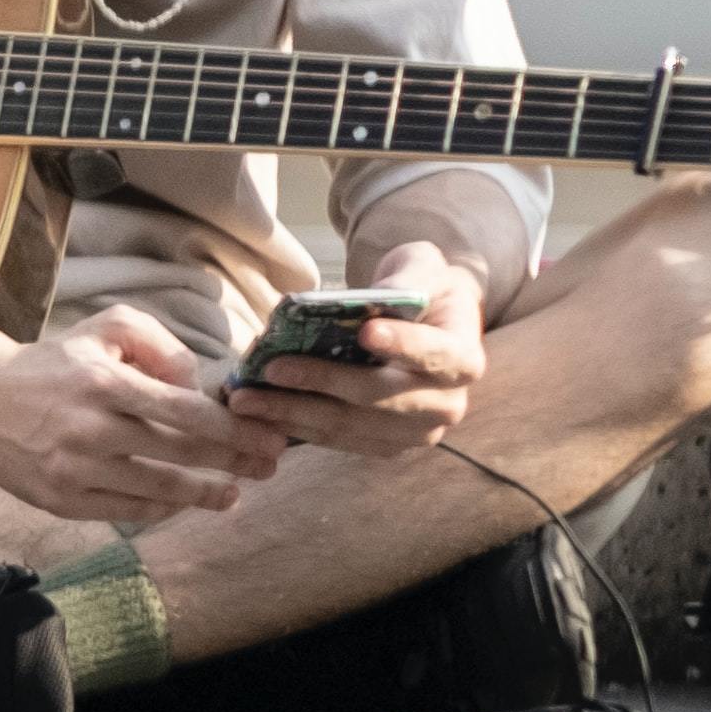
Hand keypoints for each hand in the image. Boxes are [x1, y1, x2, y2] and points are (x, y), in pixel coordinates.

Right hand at [0, 306, 285, 528]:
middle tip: (269, 466)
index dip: (235, 431)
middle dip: (234, 462)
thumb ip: (160, 345)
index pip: (186, 413)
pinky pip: (125, 511)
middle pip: (181, 454)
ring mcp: (74, 471)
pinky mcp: (60, 500)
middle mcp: (90, 431)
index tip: (268, 437)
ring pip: (157, 491)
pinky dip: (161, 509)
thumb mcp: (106, 329)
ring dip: (203, 494)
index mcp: (105, 385)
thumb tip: (196, 387)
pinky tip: (183, 502)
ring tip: (233, 495)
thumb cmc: (54, 361)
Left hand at [231, 242, 491, 458]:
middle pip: (381, 398)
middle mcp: (448, 404)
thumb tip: (370, 302)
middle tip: (271, 370)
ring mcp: (416, 432)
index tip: (364, 332)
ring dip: (295, 413)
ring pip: (351, 426)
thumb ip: (405, 278)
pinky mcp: (384, 445)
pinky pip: (338, 441)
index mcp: (464, 358)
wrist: (425, 321)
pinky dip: (296, 428)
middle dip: (322, 383)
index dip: (402, 344)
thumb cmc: (422, 287)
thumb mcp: (422, 266)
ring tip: (246, 399)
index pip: (436, 355)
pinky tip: (258, 416)